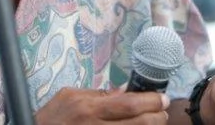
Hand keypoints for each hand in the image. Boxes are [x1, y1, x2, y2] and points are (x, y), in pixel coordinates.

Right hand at [34, 87, 168, 123]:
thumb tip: (123, 92)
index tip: (162, 99)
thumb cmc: (49, 120)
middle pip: (137, 123)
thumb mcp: (68, 98)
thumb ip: (96, 94)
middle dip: (157, 117)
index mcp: (87, 108)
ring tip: (157, 123)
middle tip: (164, 112)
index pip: (129, 104)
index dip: (151, 102)